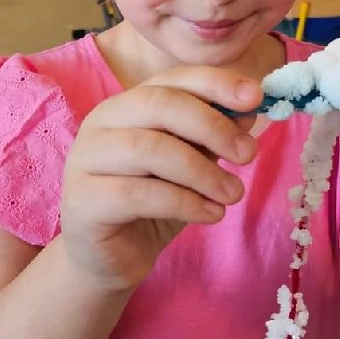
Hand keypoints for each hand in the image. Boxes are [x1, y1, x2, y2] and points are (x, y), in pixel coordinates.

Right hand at [60, 67, 261, 290]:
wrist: (113, 259)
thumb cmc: (153, 205)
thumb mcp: (191, 166)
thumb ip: (211, 137)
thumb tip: (248, 110)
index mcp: (126, 105)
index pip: (171, 79)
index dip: (214, 83)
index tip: (256, 98)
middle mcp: (100, 124)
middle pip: (158, 105)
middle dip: (211, 126)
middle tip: (248, 153)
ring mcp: (85, 160)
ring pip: (149, 149)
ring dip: (202, 171)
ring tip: (233, 194)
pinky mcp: (83, 201)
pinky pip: (138, 194)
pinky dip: (184, 202)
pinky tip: (211, 215)